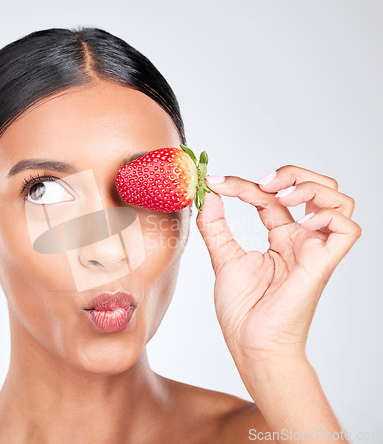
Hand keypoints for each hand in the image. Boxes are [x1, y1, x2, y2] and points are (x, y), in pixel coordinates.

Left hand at [196, 165, 361, 364]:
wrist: (250, 343)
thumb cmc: (242, 310)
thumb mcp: (223, 258)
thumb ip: (216, 226)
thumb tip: (210, 194)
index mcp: (280, 238)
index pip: (270, 198)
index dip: (244, 184)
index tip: (215, 182)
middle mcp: (301, 240)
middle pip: (316, 189)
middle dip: (292, 174)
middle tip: (262, 183)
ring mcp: (314, 250)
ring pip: (338, 200)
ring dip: (311, 187)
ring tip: (281, 195)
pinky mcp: (323, 263)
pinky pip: (346, 229)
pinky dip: (327, 214)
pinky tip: (300, 220)